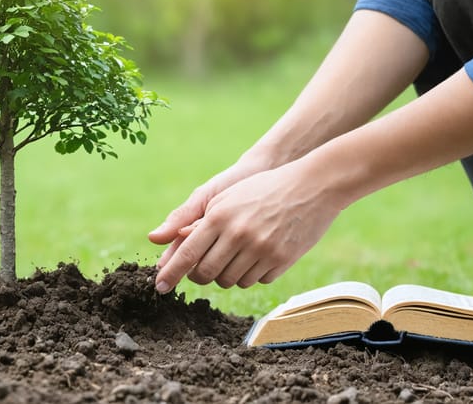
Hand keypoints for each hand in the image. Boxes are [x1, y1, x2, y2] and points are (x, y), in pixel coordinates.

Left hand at [152, 161, 340, 292]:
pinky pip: (256, 280)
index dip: (171, 273)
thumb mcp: (226, 197)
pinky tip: (258, 255)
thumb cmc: (262, 188)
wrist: (312, 185)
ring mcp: (261, 249)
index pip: (187, 254)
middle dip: (201, 275)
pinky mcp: (281, 260)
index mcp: (220, 216)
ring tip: (235, 255)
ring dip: (227, 274)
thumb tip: (161, 239)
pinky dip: (252, 274)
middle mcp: (238, 235)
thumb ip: (193, 219)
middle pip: (207, 273)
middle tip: (203, 268)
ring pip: (231, 281)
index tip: (160, 287)